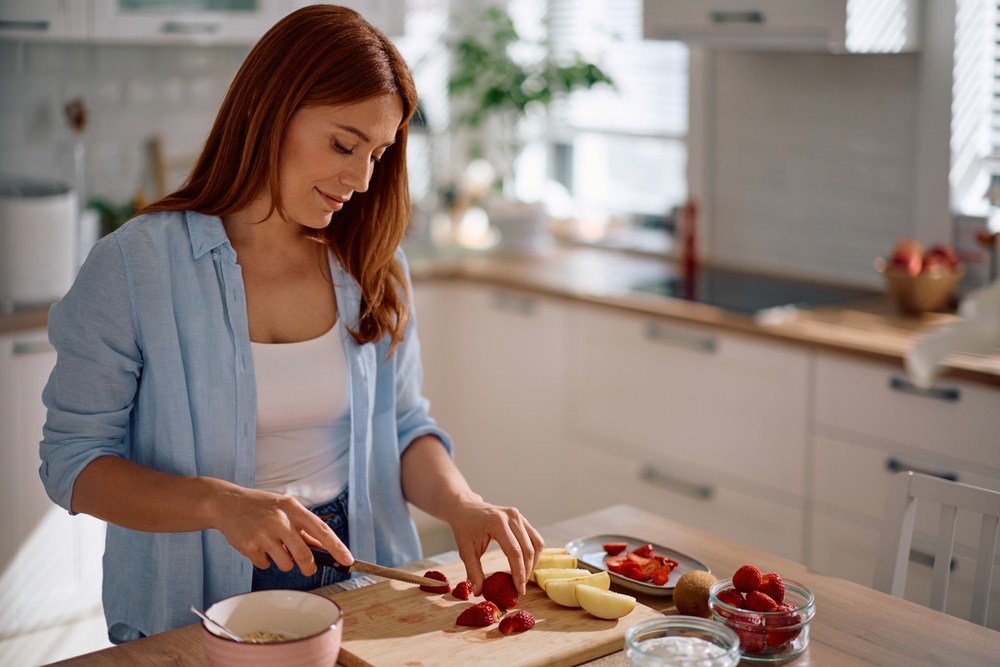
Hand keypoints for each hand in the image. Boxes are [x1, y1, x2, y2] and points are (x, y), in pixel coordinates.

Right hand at [210, 486, 352, 575]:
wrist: (227, 503)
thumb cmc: (260, 506)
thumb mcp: (285, 508)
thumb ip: (304, 527)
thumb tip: (324, 546)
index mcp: (293, 508)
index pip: (322, 530)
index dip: (337, 547)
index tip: (348, 560)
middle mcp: (280, 521)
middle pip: (304, 555)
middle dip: (309, 567)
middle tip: (307, 568)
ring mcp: (264, 534)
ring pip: (285, 564)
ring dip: (283, 562)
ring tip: (274, 548)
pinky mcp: (249, 547)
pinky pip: (265, 565)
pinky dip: (264, 561)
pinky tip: (258, 546)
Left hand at [446, 496, 543, 595]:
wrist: (465, 509)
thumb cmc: (465, 529)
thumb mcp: (465, 551)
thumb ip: (473, 572)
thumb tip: (478, 593)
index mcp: (497, 522)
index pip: (514, 552)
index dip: (519, 573)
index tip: (519, 590)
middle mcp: (512, 516)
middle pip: (527, 548)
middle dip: (526, 571)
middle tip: (521, 588)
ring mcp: (518, 515)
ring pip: (536, 543)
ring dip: (532, 562)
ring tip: (523, 577)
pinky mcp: (521, 518)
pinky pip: (534, 537)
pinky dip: (533, 553)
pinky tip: (525, 564)